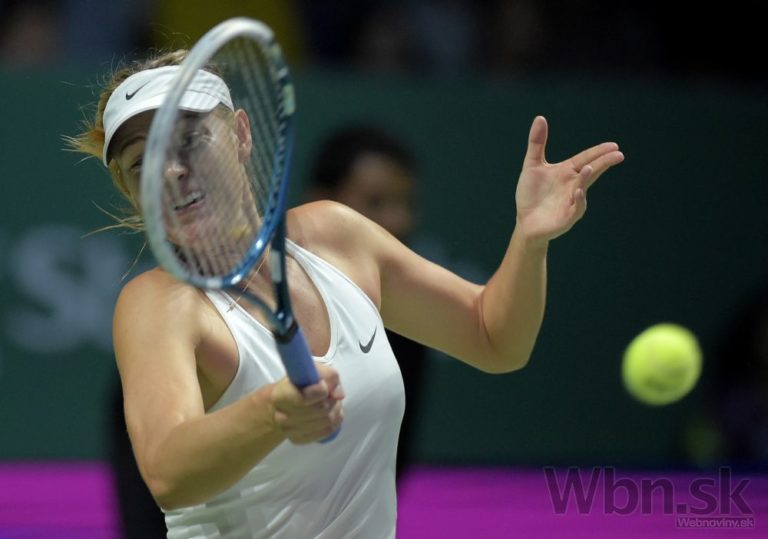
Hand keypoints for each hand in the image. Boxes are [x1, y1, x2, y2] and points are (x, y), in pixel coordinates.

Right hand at [270, 364, 344, 443]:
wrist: (284, 402)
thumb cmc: (299, 383)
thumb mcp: (312, 370)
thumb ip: (328, 376)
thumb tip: (338, 395)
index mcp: (280, 396)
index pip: (304, 399)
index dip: (320, 390)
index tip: (323, 384)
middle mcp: (281, 416)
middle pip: (320, 410)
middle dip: (332, 400)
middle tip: (331, 394)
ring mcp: (289, 431)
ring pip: (327, 421)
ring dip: (336, 410)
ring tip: (332, 402)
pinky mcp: (299, 439)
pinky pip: (327, 432)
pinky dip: (335, 422)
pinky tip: (332, 414)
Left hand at [514, 116, 623, 245]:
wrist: (525, 222)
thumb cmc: (530, 195)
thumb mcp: (532, 165)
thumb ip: (537, 143)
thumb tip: (540, 118)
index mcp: (567, 172)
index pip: (585, 158)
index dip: (598, 152)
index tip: (613, 145)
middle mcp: (573, 185)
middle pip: (591, 171)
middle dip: (603, 163)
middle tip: (618, 154)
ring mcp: (571, 201)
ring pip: (582, 188)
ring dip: (586, 179)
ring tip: (589, 168)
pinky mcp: (567, 217)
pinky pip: (576, 208)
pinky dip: (578, 200)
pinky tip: (578, 192)